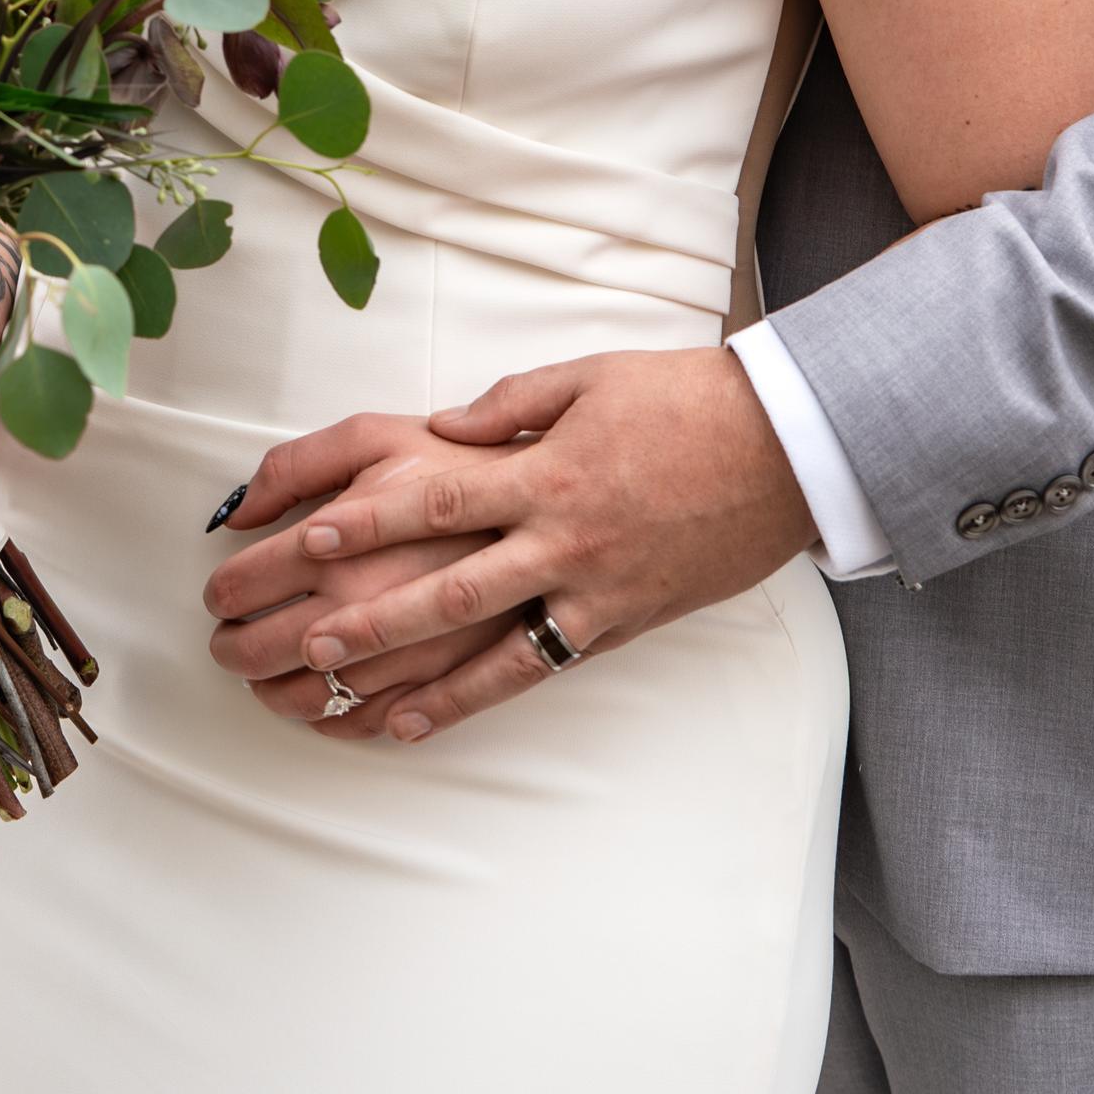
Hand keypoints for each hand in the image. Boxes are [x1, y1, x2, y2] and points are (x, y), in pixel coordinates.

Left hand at [203, 350, 815, 740]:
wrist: (785, 448)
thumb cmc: (685, 400)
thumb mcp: (591, 377)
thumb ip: (510, 405)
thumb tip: (445, 427)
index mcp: (548, 470)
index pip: (440, 496)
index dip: (372, 518)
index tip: (312, 535)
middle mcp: (564, 538)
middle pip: (452, 584)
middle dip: (375, 613)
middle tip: (308, 636)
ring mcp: (595, 589)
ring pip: (492, 647)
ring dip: (419, 676)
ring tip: (354, 697)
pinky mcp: (624, 622)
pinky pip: (543, 666)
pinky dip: (483, 695)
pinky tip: (433, 716)